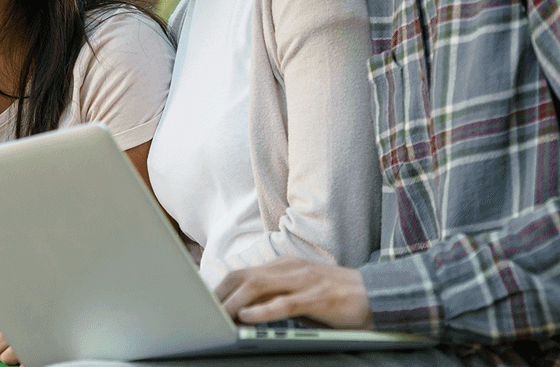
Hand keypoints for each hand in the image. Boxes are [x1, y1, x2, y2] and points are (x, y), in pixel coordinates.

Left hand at [216, 257, 373, 329]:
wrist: (378, 294)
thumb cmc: (337, 297)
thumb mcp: (302, 292)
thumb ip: (277, 296)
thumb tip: (247, 310)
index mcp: (284, 266)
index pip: (243, 273)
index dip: (221, 287)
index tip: (205, 302)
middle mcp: (289, 269)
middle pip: (243, 276)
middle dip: (220, 294)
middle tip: (204, 312)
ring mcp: (302, 281)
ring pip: (258, 287)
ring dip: (234, 303)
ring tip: (218, 316)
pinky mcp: (316, 297)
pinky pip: (283, 304)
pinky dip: (262, 310)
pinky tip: (247, 317)